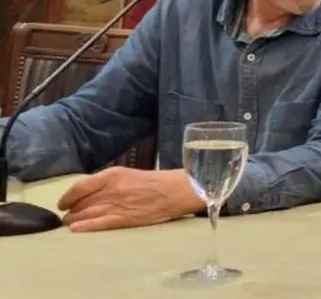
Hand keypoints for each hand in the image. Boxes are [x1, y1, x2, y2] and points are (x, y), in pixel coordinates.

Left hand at [56, 167, 203, 231]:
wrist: (174, 191)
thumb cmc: (153, 181)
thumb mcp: (127, 174)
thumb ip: (108, 182)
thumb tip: (88, 193)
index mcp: (112, 175)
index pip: (80, 186)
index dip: (67, 197)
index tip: (62, 204)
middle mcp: (111, 190)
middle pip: (82, 202)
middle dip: (71, 211)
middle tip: (66, 216)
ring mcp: (117, 205)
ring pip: (87, 214)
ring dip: (75, 220)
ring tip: (70, 224)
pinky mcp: (124, 219)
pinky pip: (99, 223)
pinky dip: (85, 227)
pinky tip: (76, 230)